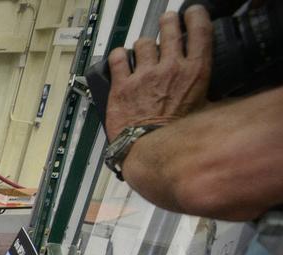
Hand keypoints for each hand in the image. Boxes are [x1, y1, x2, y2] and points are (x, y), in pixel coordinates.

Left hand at [104, 6, 212, 140]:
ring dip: (142, 44)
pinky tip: (120, 58)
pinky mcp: (121, 85)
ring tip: (142, 50)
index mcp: (194, 73)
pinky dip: (118, 55)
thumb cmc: (176, 136)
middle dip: (168, 22)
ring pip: (142, 43)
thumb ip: (213, 96)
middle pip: (168, 30)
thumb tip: (227, 96)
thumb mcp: (206, 112)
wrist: (149, 149)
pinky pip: (117, 58)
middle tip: (166, 23)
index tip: (191, 14)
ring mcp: (144, 76)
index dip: (195, 17)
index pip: (199, 31)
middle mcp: (169, 69)